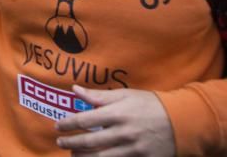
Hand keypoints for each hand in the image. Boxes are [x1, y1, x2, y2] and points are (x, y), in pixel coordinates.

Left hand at [55, 86, 173, 156]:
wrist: (182, 122)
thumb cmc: (150, 105)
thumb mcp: (126, 95)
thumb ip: (99, 96)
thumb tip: (75, 90)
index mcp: (118, 113)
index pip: (85, 120)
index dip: (68, 124)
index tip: (58, 126)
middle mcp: (124, 132)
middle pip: (90, 142)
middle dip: (71, 143)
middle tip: (60, 142)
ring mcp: (134, 149)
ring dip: (83, 156)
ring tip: (73, 154)